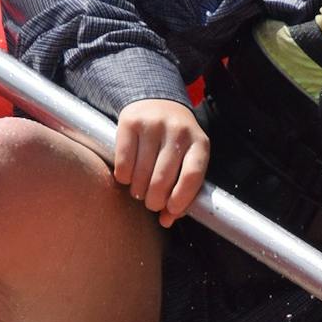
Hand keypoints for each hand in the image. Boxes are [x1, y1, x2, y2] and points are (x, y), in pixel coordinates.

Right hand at [113, 98, 208, 222]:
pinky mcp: (130, 122)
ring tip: (139, 190)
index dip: (181, 199)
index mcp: (199, 143)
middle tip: (151, 203)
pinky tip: (128, 176)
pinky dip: (123, 177)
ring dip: (138, 190)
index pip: (193, 175)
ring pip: (141, 173)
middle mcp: (178, 131)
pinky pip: (123, 162)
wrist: (156, 100)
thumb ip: (182, 190)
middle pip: (163, 178)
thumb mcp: (187, 159)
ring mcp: (154, 124)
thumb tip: (166, 220)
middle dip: (154, 200)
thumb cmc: (175, 141)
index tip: (169, 211)